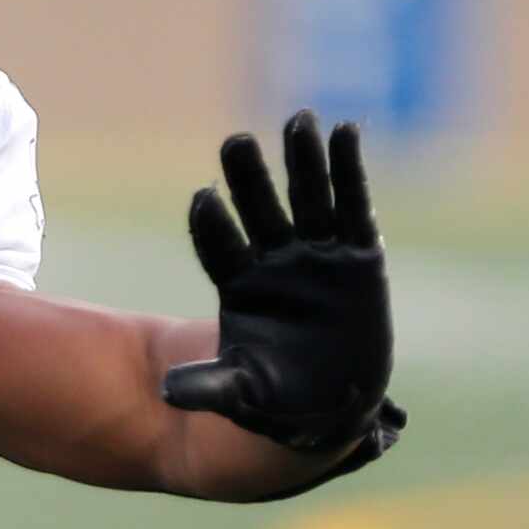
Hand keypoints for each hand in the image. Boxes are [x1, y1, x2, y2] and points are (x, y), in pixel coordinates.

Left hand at [165, 111, 403, 460]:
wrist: (330, 407)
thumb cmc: (275, 398)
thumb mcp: (240, 395)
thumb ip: (208, 387)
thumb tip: (168, 392)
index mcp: (238, 285)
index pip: (218, 246)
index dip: (211, 224)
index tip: (204, 198)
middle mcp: (273, 261)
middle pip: (257, 209)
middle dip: (249, 178)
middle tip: (236, 142)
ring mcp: (316, 255)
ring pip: (306, 199)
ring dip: (302, 161)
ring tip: (297, 120)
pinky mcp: (360, 258)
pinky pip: (354, 208)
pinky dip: (349, 172)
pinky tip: (344, 134)